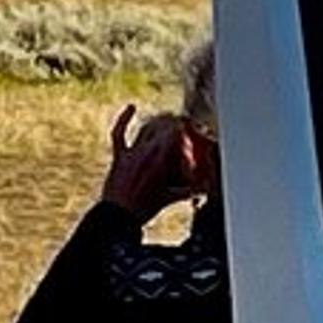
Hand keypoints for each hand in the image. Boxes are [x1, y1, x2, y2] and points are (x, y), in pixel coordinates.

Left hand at [101, 105, 191, 219]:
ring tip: (168, 123)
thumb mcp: (169, 198)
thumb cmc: (144, 209)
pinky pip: (119, 133)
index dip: (186, 129)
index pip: (176, 133)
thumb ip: (188, 191)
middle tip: (185, 131)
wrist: (118, 216)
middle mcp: (145, 152)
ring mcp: (131, 153)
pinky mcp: (119, 156)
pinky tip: (132, 107)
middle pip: (163, 130)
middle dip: (175, 129)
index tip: (194, 128)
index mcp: (159, 159)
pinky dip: (124, 119)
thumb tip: (204, 189)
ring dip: (158, 125)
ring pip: (147, 130)